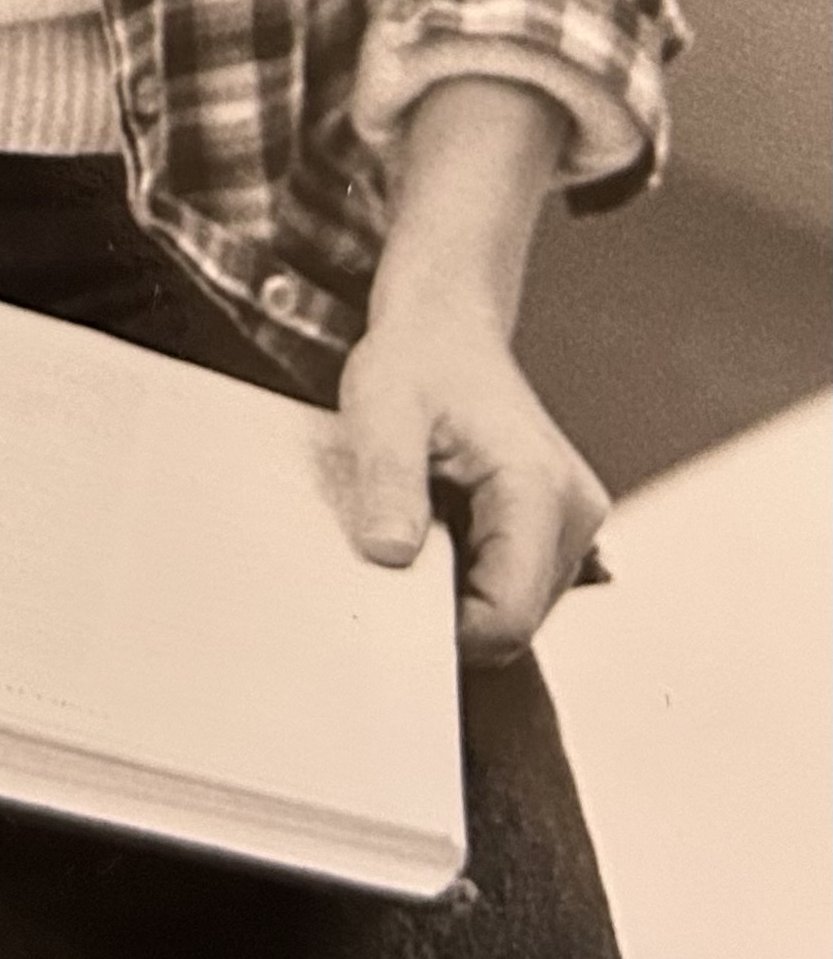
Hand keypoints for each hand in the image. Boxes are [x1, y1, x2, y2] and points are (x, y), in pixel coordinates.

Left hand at [337, 302, 606, 662]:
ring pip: (516, 609)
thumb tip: (391, 556)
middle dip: (450, 608)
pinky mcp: (558, 529)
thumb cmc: (418, 360)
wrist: (447, 328)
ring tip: (421, 527)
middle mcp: (575, 514)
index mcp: (539, 489)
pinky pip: (514, 585)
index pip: (510, 616)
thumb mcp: (382, 408)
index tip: (392, 601)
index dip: (447, 631)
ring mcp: (573, 524)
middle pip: (515, 621)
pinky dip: (470, 574)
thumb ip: (388, 482)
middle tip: (398, 549)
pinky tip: (441, 528)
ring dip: (460, 591)